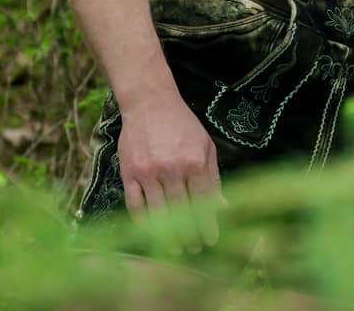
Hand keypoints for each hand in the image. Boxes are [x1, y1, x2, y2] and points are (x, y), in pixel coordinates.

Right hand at [117, 94, 220, 249]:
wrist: (150, 103)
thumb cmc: (182, 125)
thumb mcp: (205, 146)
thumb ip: (213, 176)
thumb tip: (223, 206)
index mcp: (195, 163)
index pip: (204, 203)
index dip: (208, 224)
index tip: (211, 240)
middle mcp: (173, 170)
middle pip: (182, 212)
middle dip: (190, 235)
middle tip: (194, 249)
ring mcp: (149, 173)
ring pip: (159, 213)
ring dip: (167, 235)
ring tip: (174, 248)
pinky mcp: (129, 173)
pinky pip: (135, 204)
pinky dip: (142, 221)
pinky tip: (149, 231)